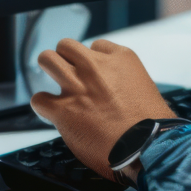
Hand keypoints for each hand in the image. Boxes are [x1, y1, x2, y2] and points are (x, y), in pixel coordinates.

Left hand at [31, 38, 174, 180]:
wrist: (146, 145)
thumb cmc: (151, 124)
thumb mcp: (144, 87)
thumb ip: (125, 80)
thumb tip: (115, 89)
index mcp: (121, 59)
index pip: (97, 46)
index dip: (93, 60)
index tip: (94, 72)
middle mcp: (96, 67)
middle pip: (67, 45)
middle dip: (65, 57)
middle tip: (67, 71)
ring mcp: (77, 87)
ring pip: (47, 59)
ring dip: (49, 70)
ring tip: (52, 80)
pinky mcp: (62, 110)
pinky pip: (39, 99)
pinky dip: (42, 105)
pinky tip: (50, 111)